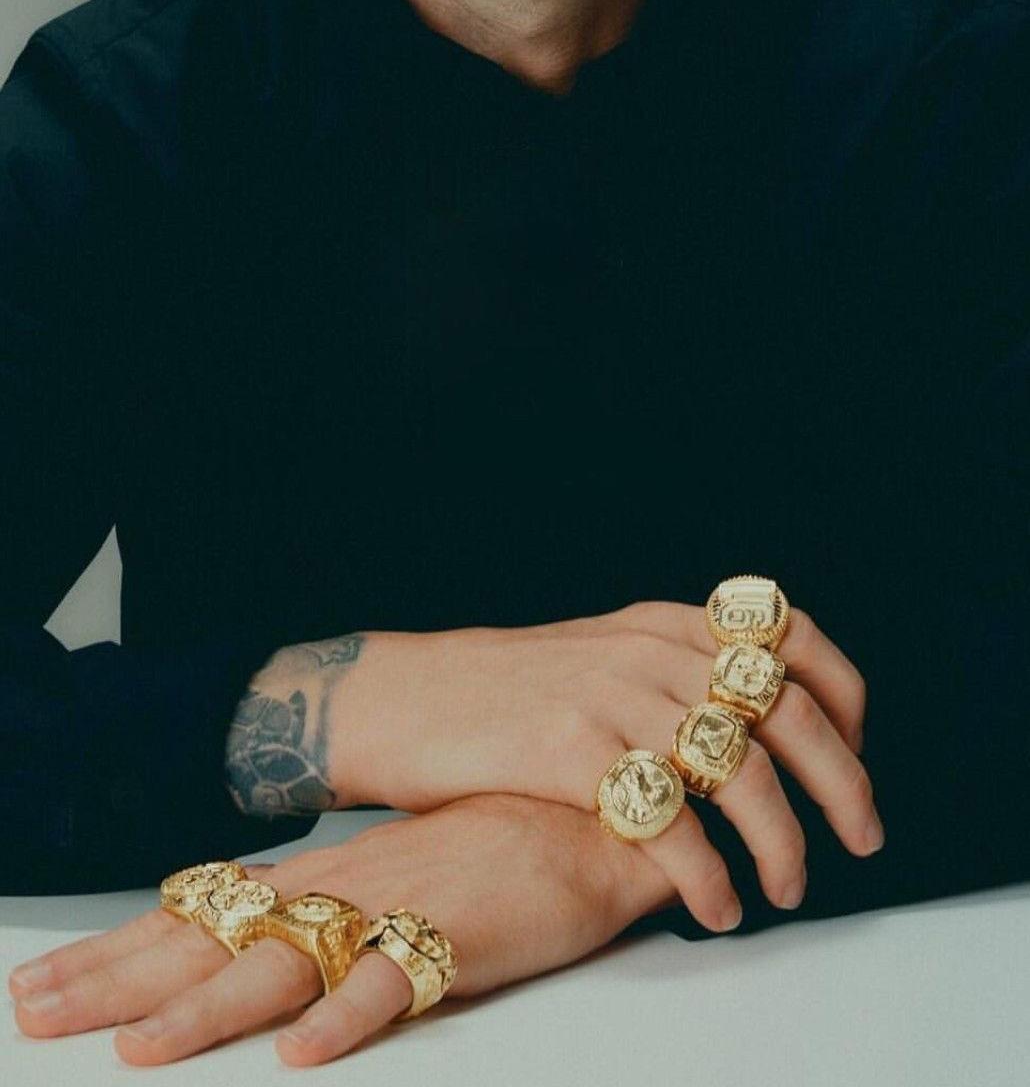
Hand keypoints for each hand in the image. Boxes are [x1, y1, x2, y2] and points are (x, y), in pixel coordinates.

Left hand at [10, 791, 676, 1066]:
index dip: (114, 953)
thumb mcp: (394, 874)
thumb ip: (328, 908)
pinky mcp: (457, 940)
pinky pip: (394, 986)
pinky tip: (303, 1052)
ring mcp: (392, 913)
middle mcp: (338, 892)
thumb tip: (256, 936)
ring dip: (206, 1014)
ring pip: (281, 971)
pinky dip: (347, 1019)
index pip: (197, 916)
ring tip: (137, 1051)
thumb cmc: (500, 844)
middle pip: (209, 946)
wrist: (600, 811)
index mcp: (321, 878)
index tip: (42, 984)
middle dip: (115, 982)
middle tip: (35, 1014)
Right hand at [233, 599, 882, 923]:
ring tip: (785, 888)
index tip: (860, 744)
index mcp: (665, 623)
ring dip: (783, 843)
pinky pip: (672, 823)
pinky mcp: (576, 752)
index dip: (841, 690)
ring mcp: (616, 697)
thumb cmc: (504, 695)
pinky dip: (708, 875)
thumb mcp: (602, 656)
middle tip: (864, 837)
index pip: (788, 634)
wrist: (405, 699)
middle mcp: (653, 650)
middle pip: (787, 709)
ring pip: (743, 773)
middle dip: (843, 781)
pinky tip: (714, 905)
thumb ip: (671, 672)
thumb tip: (755, 718)